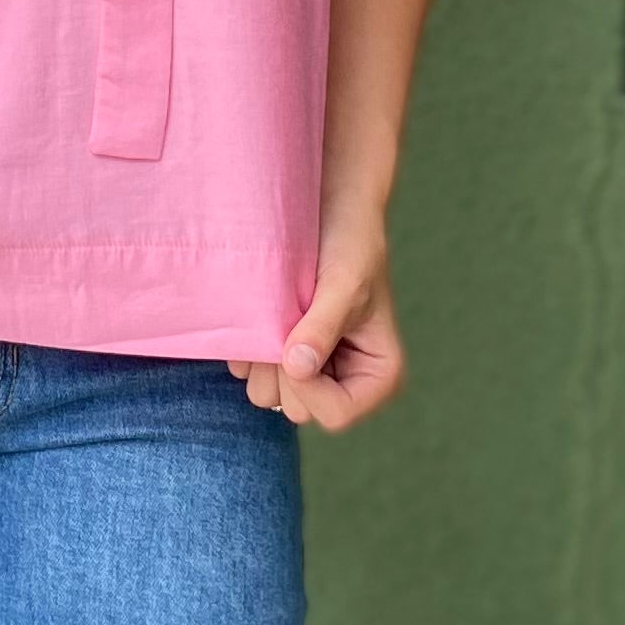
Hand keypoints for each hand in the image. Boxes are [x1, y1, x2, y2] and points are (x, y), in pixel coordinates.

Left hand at [225, 211, 404, 431]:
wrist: (328, 209)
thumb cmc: (349, 243)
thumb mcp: (343, 284)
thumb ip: (322, 329)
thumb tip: (298, 369)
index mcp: (378, 377)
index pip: (335, 415)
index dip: (309, 386)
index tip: (297, 341)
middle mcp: (345, 383)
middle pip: (296, 410)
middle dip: (283, 367)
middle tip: (289, 316)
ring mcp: (310, 373)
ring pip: (266, 396)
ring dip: (262, 355)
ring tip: (280, 310)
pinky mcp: (280, 358)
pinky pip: (247, 372)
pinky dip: (248, 345)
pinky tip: (266, 312)